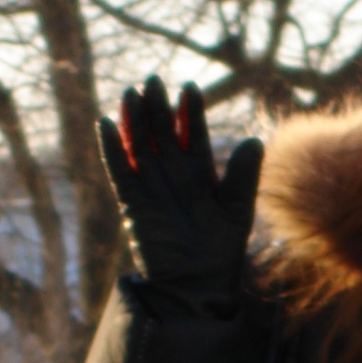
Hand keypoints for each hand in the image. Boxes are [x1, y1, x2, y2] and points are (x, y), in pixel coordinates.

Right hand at [97, 75, 263, 312]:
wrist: (197, 282)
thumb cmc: (221, 248)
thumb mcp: (237, 208)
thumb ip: (243, 175)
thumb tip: (255, 141)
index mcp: (200, 173)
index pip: (193, 133)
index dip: (190, 112)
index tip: (190, 88)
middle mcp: (173, 175)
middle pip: (162, 133)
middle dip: (158, 107)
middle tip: (153, 80)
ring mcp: (151, 186)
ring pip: (140, 145)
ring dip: (134, 121)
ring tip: (131, 94)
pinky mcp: (133, 202)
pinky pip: (119, 170)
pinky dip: (112, 149)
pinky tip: (106, 123)